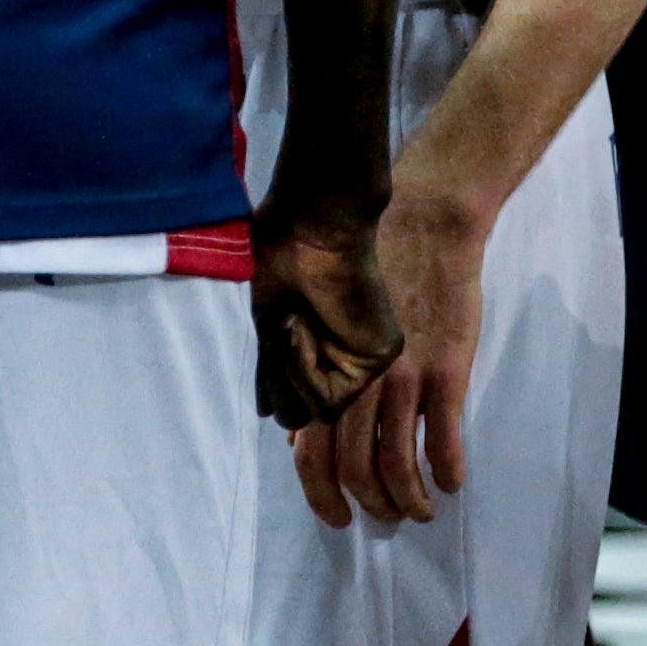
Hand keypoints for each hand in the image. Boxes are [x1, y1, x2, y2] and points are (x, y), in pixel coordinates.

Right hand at [250, 184, 403, 432]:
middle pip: (302, 415)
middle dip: (280, 381)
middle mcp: (345, 360)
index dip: (272, 385)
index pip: (292, 405)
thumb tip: (267, 415)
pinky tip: (303, 327)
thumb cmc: (280, 264)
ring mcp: (364, 361)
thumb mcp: (268, 329)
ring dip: (291, 372)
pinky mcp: (379, 357)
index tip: (271, 336)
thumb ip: (273, 373)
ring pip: (316, 412)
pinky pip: (331, 398)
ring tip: (293, 323)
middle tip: (281, 329)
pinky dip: (304, 368)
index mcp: (320, 351)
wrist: (308, 230)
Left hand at [294, 180, 485, 529]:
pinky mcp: (445, 373)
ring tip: (421, 512)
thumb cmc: (372, 266)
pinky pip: (443, 440)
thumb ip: (316, 379)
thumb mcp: (328, 322)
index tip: (339, 515)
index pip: (311, 455)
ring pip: (397, 465)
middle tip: (383, 519)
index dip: (322, 495)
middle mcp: (356, 385)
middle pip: (352, 470)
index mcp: (325, 374)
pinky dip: (447, 472)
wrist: (427, 225)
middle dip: (368, 506)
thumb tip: (303, 431)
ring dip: (408, 500)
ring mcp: (402, 381)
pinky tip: (452, 483)